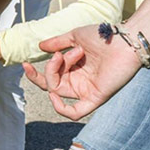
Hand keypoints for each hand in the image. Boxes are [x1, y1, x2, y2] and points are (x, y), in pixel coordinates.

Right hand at [23, 24, 141, 119]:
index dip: (34, 73)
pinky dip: (62, 108)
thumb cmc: (102, 37)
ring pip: (58, 90)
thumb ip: (57, 43)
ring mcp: (85, 90)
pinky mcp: (95, 97)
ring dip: (59, 71)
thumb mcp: (74, 37)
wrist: (124, 40)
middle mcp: (78, 82)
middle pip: (50, 84)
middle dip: (48, 69)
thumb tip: (40, 47)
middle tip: (58, 55)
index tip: (26, 63)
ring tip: (77, 53)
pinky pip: (76, 112)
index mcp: (72, 70)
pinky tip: (54, 95)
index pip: (48, 77)